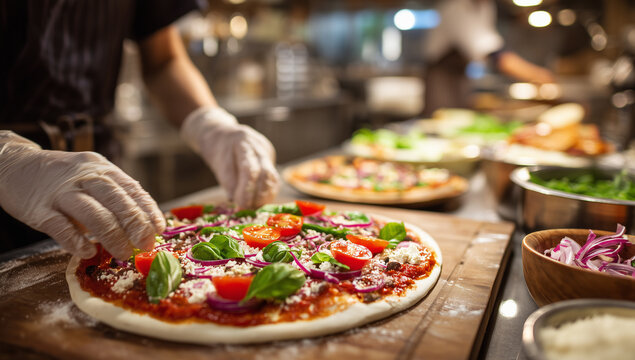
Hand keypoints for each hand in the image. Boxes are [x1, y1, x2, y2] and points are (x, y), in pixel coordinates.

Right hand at [0, 131, 164, 258]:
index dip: (147, 209)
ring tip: (124, 254)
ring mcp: (61, 192)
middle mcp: (84, 177)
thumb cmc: (62, 178)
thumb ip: (114, 196)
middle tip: (147, 244)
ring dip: (112, 236)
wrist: (14, 165)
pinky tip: (88, 252)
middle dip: (135, 224)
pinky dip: (76, 241)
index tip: (160, 228)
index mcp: (101, 169)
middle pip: (116, 200)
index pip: (131, 188)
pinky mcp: (38, 208)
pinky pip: (60, 226)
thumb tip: (144, 223)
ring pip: (92, 213)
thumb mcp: (92, 176)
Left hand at [180, 107, 279, 207]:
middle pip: (266, 174)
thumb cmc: (219, 150)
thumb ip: (228, 182)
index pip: (250, 170)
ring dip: (264, 196)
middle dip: (258, 196)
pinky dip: (266, 192)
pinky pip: (273, 178)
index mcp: (243, 143)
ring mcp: (268, 152)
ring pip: (273, 178)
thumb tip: (237, 202)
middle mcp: (259, 146)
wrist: (223, 134)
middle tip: (248, 210)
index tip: (241, 205)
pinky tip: (258, 201)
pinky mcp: (271, 159)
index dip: (247, 190)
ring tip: (252, 208)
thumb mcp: (218, 165)